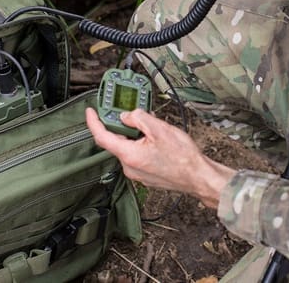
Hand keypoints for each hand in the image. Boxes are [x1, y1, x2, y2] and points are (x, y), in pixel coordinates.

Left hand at [85, 108, 235, 208]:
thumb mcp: (160, 128)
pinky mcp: (145, 176)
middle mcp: (129, 167)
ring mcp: (137, 173)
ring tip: (151, 126)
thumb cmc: (183, 157)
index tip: (90, 112)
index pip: (102, 137)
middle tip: (130, 113)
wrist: (198, 177)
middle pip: (116, 142)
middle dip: (122, 126)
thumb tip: (126, 116)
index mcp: (129, 155)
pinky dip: (141, 145)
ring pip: (128, 149)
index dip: (93, 122)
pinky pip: (137, 156)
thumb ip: (139, 118)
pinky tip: (155, 140)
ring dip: (135, 136)